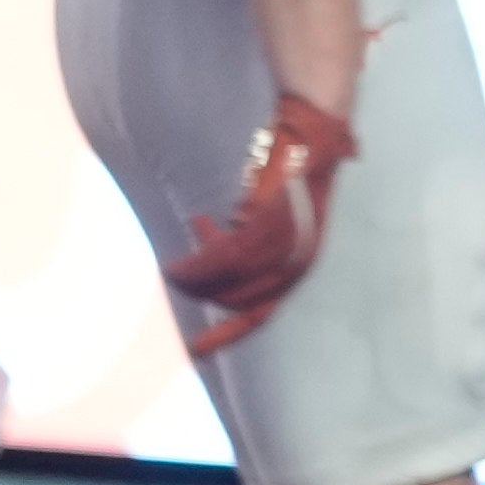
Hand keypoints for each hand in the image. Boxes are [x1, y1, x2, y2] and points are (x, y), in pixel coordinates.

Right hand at [159, 92, 362, 357]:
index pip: (260, 315)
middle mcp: (298, 262)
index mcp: (301, 265)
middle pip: (237, 302)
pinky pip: (224, 258)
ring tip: (172, 268)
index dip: (227, 335)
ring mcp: (287, 245)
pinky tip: (181, 255)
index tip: (195, 352)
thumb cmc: (292, 170)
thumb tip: (208, 235)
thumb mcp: (273, 213)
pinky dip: (199, 262)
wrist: (313, 133)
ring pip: (227, 282)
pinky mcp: (270, 225)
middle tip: (176, 274)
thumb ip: (247, 234)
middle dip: (201, 293)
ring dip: (193, 278)